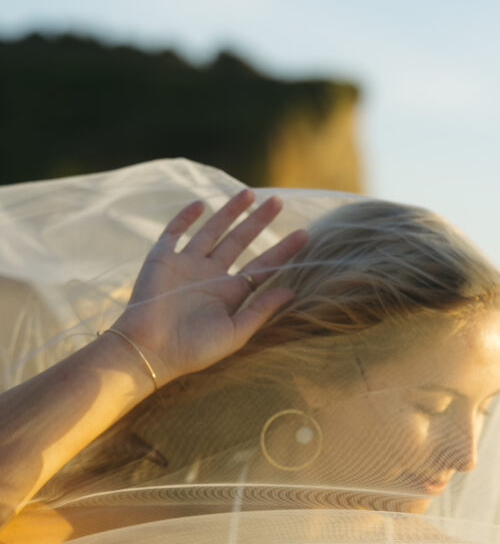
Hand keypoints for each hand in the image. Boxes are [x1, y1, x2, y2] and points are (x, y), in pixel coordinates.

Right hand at [110, 189, 306, 386]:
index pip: (261, 267)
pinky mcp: (162, 259)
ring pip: (212, 231)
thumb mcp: (236, 332)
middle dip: (258, 221)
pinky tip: (201, 204)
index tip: (305, 235)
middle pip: (240, 241)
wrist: (150, 350)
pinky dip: (185, 217)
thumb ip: (262, 310)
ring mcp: (187, 264)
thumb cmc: (194, 349)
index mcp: (229, 294)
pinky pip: (174, 232)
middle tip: (278, 201)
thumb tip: (293, 290)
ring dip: (229, 212)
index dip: (282, 251)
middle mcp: (210, 275)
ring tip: (248, 193)